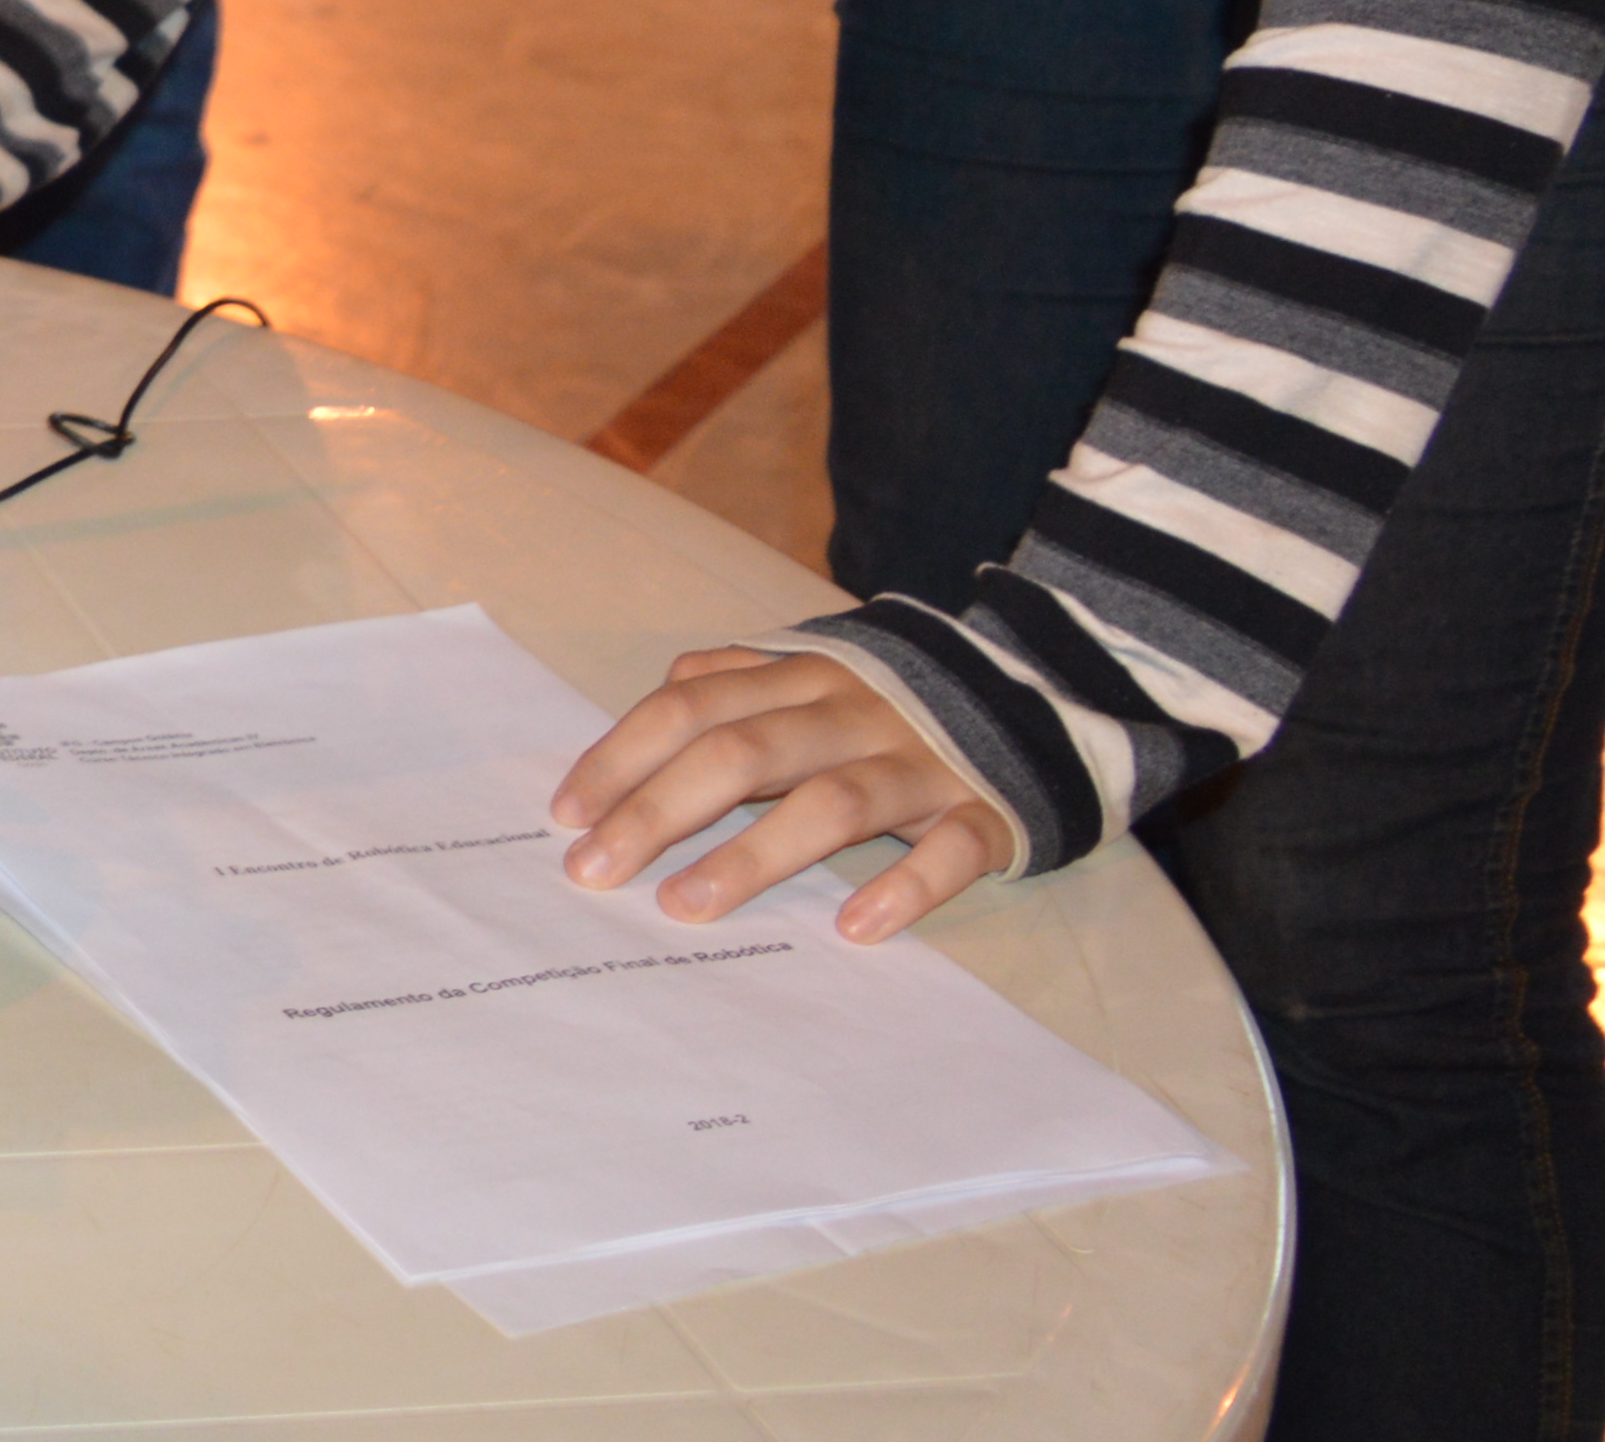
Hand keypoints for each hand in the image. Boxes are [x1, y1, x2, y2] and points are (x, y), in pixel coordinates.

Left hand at [551, 646, 1009, 943]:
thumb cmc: (884, 705)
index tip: (566, 816)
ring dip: (752, 855)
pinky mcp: (985, 812)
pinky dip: (905, 886)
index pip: (690, 708)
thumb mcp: (806, 678)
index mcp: (798, 676)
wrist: (1038, 700)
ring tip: (685, 907)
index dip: (623, 757)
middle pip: (742, 751)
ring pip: (831, 801)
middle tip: (595, 872)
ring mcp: (919, 761)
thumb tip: (658, 697)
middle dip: (658, 811)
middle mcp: (852, 710)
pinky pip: (949, 850)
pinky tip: (857, 927)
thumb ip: (732, 682)